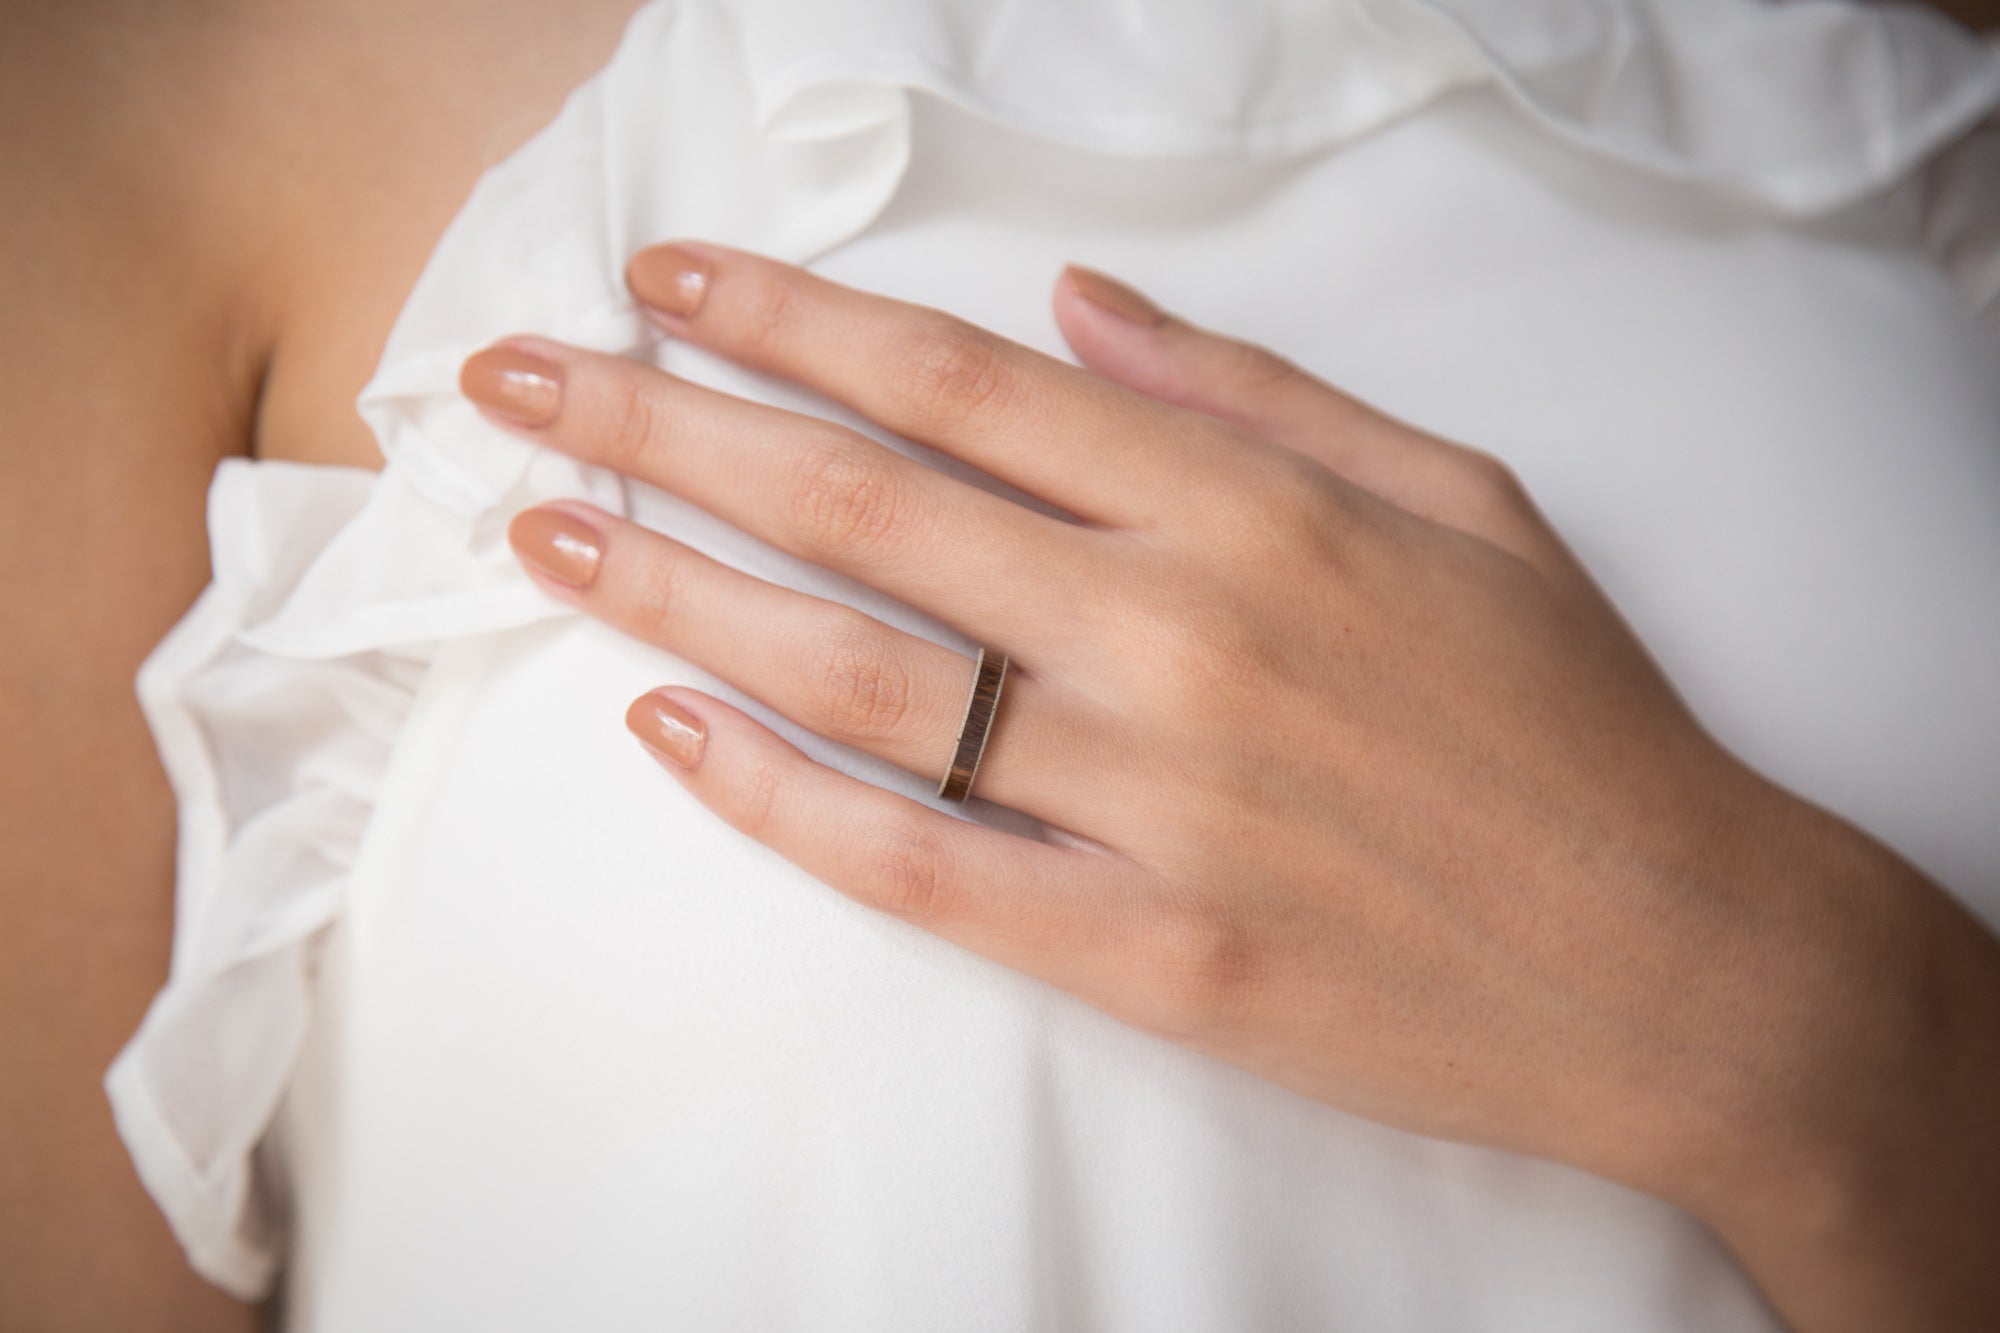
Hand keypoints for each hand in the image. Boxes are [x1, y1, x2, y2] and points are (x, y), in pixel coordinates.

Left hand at [460, 244, 1999, 1331]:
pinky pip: (915, 862)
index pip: (957, 380)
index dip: (791, 319)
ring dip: (674, 588)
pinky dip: (776, 799)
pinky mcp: (1139, 949)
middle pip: (860, 501)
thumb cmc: (1574, 717)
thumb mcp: (1452, 494)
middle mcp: (1172, 633)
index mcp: (1245, 507)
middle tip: (523, 378)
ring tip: (545, 529)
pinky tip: (666, 734)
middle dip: (667, 421)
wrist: (1679, 956)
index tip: (669, 281)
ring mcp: (1145, 799)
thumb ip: (1251, 393)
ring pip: (853, 669)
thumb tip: (1073, 305)